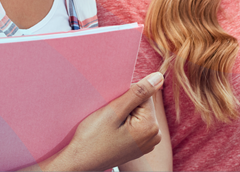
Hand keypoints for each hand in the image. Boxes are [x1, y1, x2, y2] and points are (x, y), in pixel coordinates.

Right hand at [30, 72, 163, 171]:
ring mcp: (147, 143)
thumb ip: (138, 93)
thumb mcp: (114, 111)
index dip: (124, 96)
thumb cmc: (93, 138)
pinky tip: (111, 133)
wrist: (81, 162)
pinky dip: (122, 124)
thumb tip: (159, 77)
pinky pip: (134, 125)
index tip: (111, 110)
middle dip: (124, 105)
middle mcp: (154, 136)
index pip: (143, 94)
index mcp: (151, 127)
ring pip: (137, 114)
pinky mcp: (139, 146)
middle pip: (142, 104)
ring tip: (109, 127)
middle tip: (108, 119)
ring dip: (123, 114)